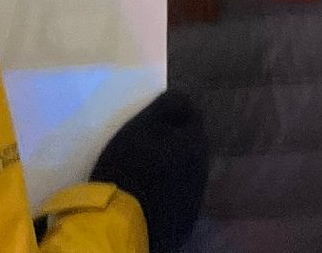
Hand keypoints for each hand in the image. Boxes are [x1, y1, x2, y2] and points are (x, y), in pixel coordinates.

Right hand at [92, 91, 208, 252]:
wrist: (119, 225)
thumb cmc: (128, 168)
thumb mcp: (140, 127)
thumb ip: (166, 106)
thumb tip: (181, 97)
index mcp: (196, 145)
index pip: (192, 117)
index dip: (172, 114)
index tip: (152, 119)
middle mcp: (203, 171)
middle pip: (190, 147)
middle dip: (174, 142)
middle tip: (148, 144)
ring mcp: (195, 200)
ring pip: (186, 173)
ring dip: (172, 167)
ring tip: (147, 170)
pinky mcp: (184, 223)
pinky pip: (179, 198)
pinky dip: (168, 191)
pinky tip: (149, 193)